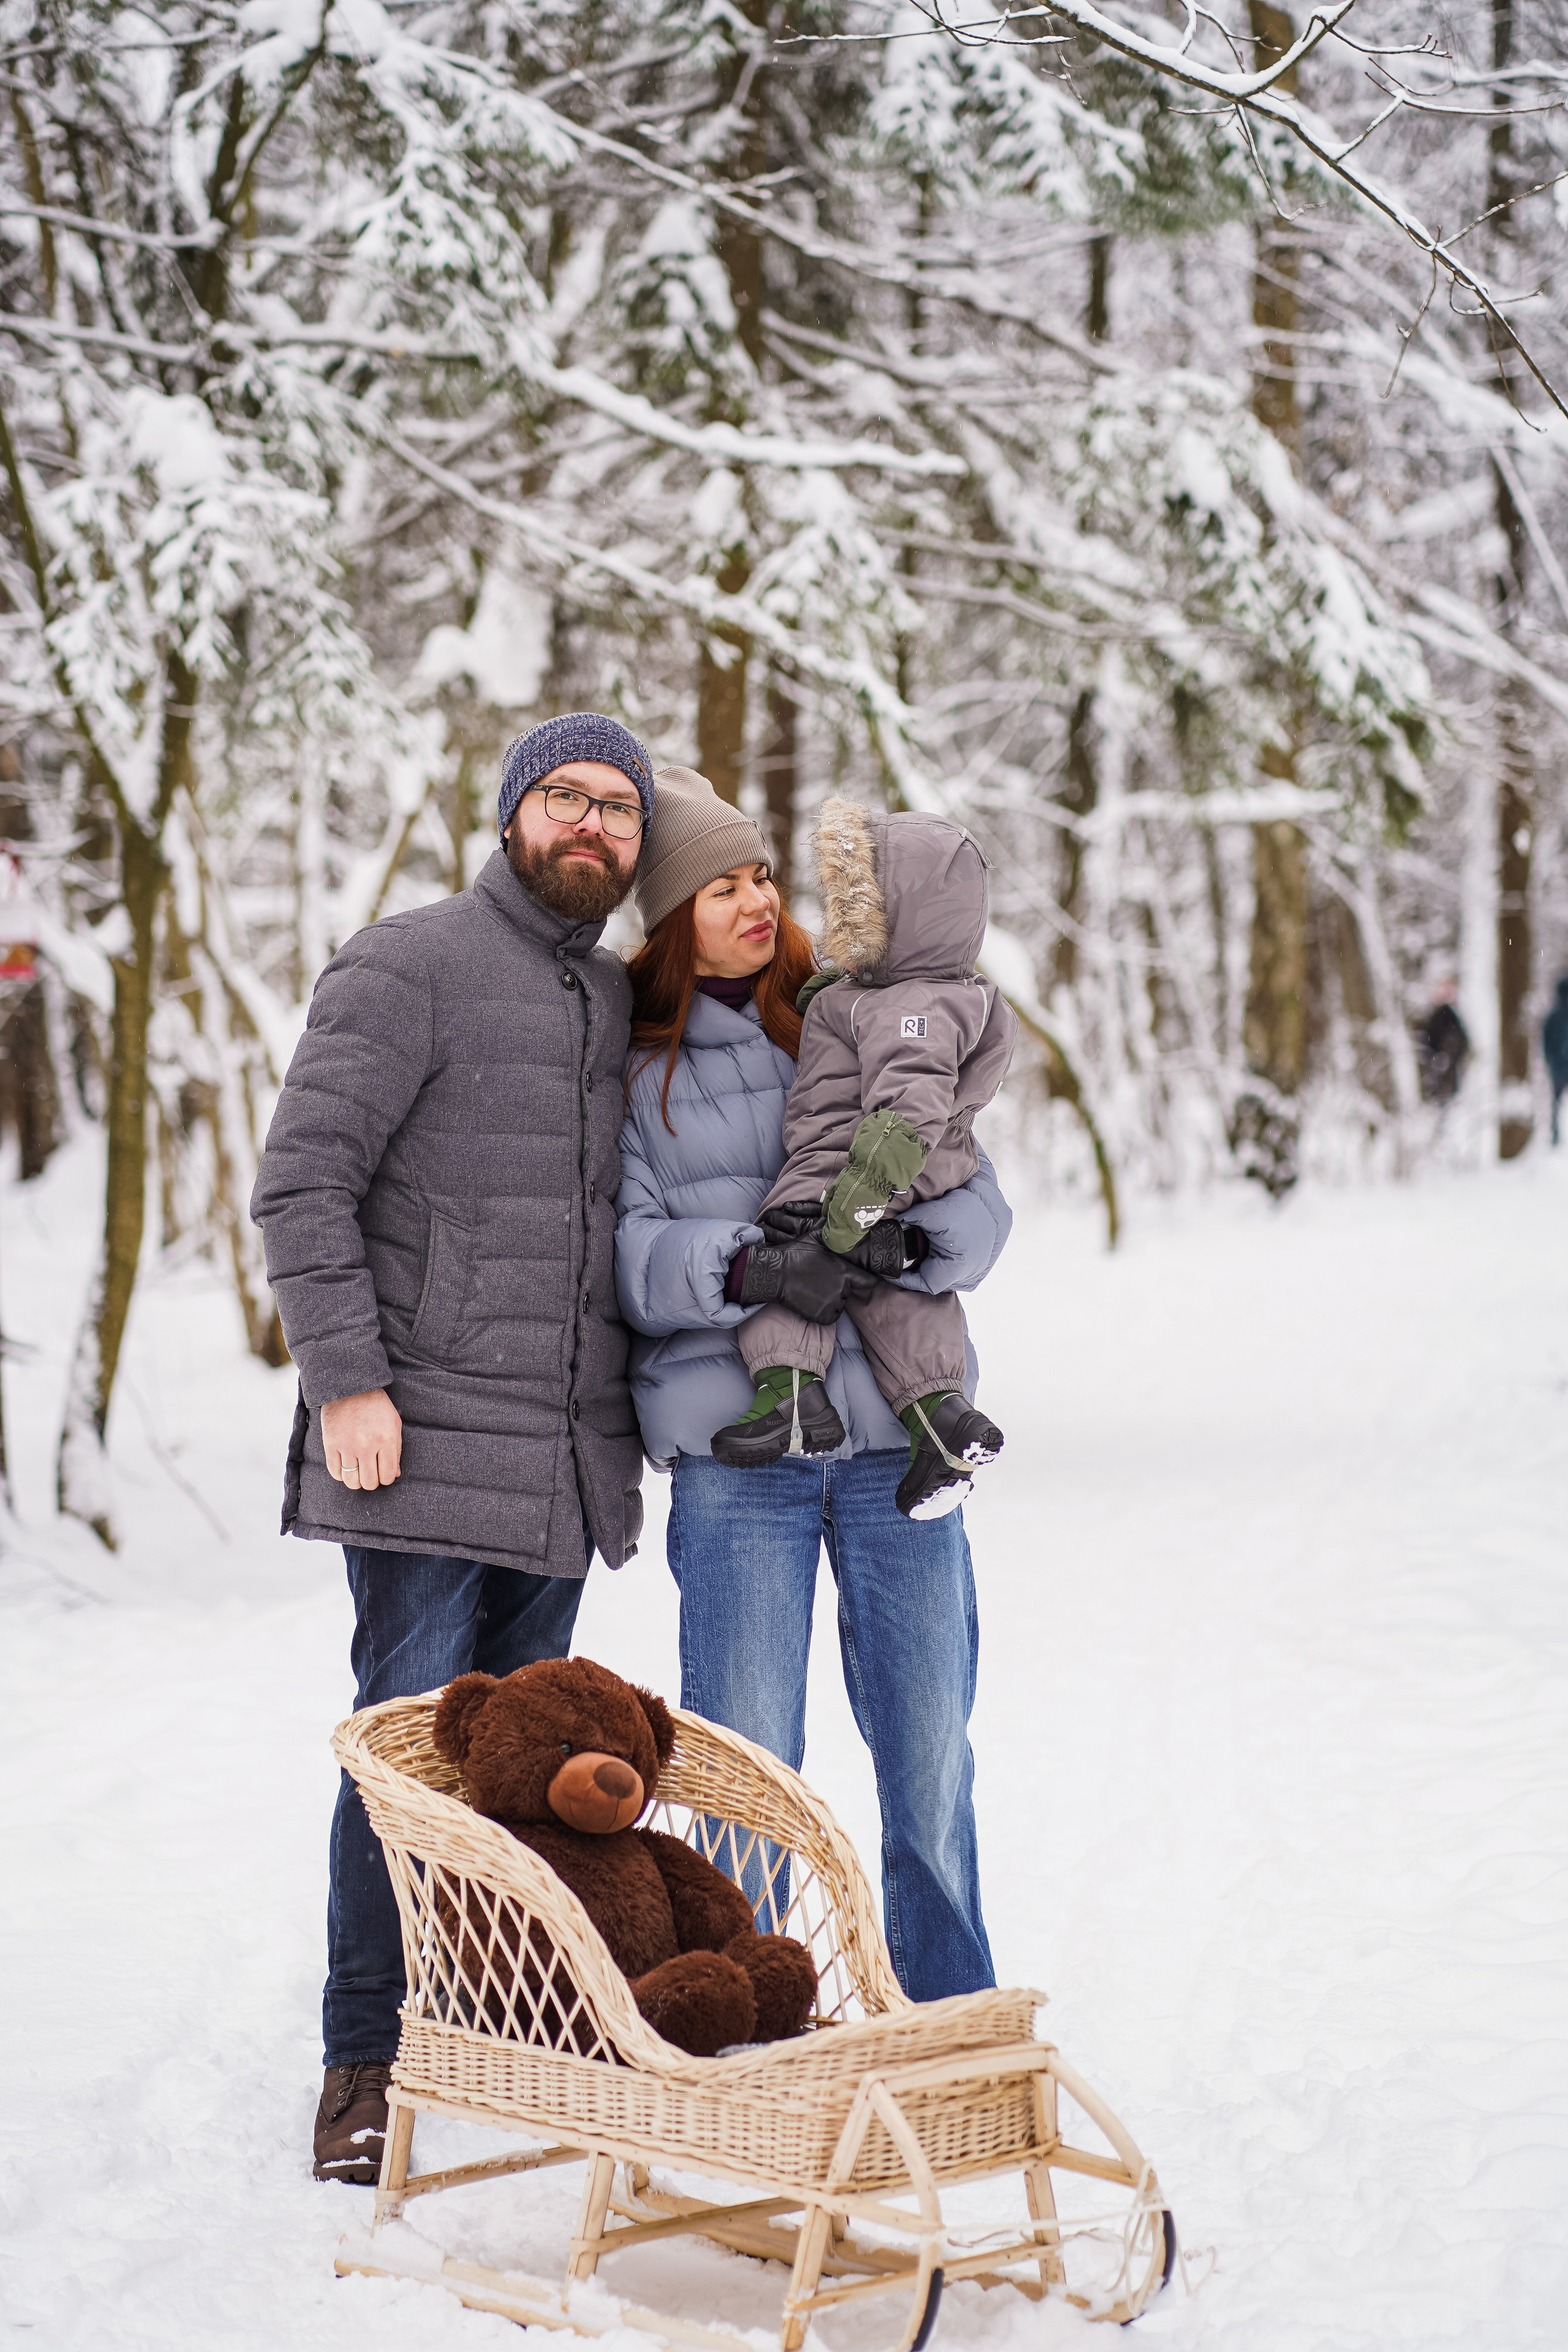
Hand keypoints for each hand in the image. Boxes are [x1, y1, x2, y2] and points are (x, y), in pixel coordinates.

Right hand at [320, 1388, 402, 1489]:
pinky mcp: (330, 1444)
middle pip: (369, 1482)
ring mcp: (347, 1445)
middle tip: (371, 1474)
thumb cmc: (376, 1405)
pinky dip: (341, 1475)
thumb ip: (396, 1450)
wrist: (350, 1386)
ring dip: (356, 1481)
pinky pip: (335, 1472)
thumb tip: (395, 1474)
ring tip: (359, 1472)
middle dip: (372, 1482)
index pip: (388, 1475)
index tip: (384, 1474)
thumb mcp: (394, 1423)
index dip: (387, 1478)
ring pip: (351, 1481)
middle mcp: (366, 1445)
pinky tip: (346, 1467)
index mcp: (386, 1439)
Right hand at [740, 1234, 874, 1323]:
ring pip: (839, 1305)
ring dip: (832, 1301)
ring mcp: (832, 1304)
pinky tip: (813, 1303)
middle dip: (840, 1288)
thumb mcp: (815, 1237)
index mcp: (845, 1271)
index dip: (868, 1280)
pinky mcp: (821, 1316)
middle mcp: (842, 1289)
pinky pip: (830, 1317)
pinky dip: (824, 1313)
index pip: (868, 1281)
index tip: (869, 1281)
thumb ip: (832, 1232)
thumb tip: (841, 1218)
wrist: (776, 1273)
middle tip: (824, 1282)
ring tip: (817, 1292)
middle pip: (849, 1292)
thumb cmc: (795, 1253)